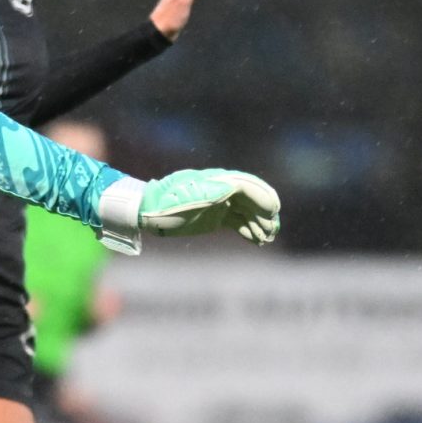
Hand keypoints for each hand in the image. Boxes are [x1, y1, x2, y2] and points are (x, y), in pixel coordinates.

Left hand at [139, 168, 280, 244]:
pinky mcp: (216, 217)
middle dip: (264, 213)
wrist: (148, 212)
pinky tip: (257, 241)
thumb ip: (209, 192)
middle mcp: (222, 190)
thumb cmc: (164, 204)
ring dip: (259, 224)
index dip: (261, 197)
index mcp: (216, 181)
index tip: (273, 210)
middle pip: (250, 199)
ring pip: (246, 212)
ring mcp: (220, 204)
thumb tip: (233, 186)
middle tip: (273, 230)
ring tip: (268, 238)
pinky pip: (238, 222)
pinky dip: (248, 231)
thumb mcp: (185, 198)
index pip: (246, 186)